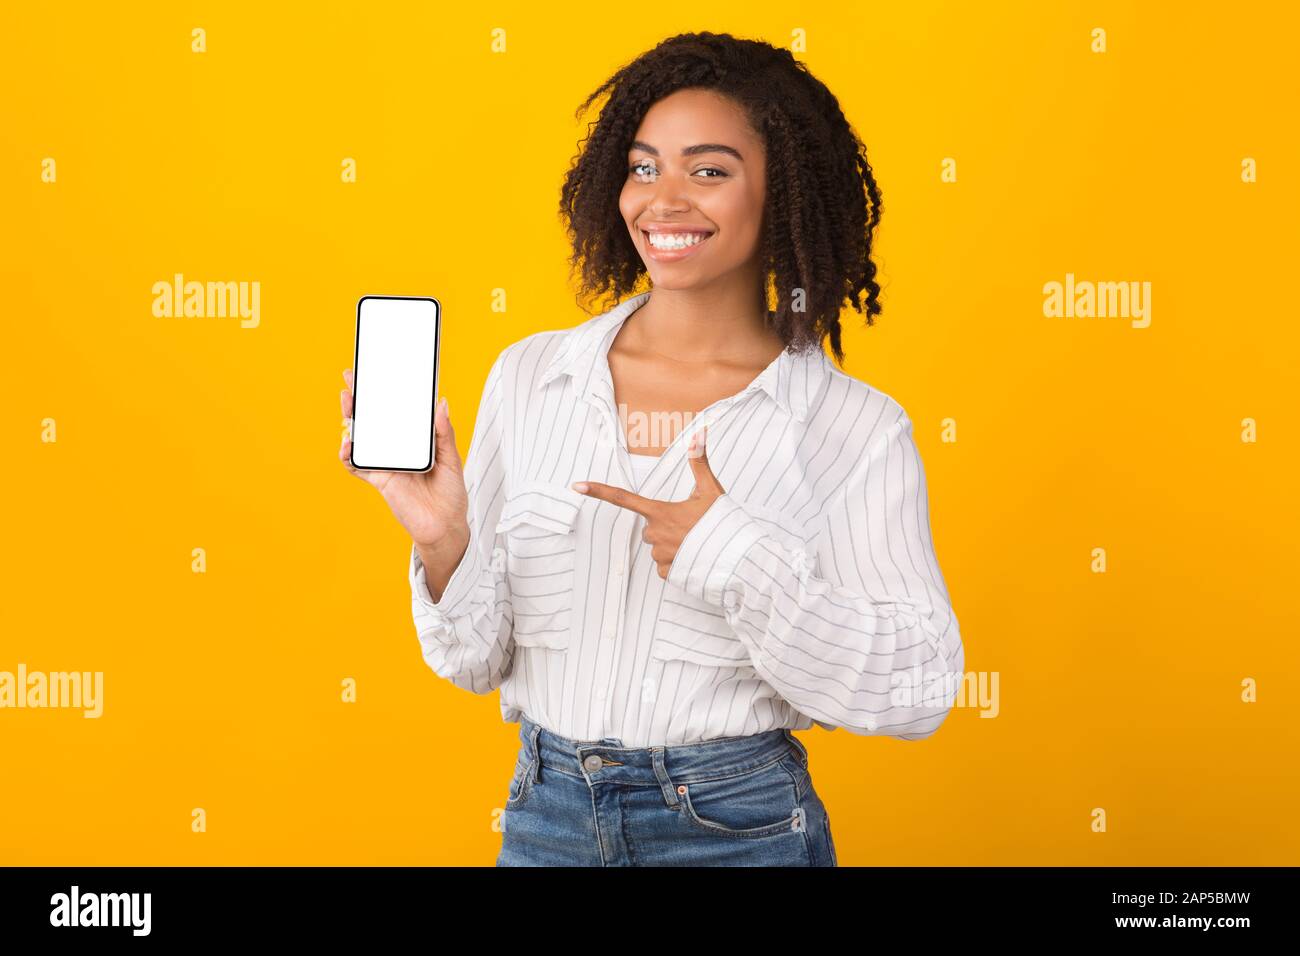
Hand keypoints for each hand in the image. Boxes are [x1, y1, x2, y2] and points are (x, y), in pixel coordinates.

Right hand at [339, 369, 469, 550]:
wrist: (444, 525)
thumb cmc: (450, 493)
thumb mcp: (452, 458)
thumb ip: (444, 433)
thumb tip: (441, 403)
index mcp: (414, 440)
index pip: (397, 412)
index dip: (386, 393)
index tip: (379, 372)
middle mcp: (397, 448)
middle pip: (374, 420)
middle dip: (361, 399)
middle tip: (351, 378)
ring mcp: (386, 462)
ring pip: (362, 438)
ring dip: (351, 420)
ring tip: (347, 402)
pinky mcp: (379, 479)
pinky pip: (357, 466)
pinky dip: (349, 455)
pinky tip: (348, 445)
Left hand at [571, 426, 721, 578]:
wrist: (736, 557)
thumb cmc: (722, 523)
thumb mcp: (710, 490)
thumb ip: (700, 462)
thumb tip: (699, 434)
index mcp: (660, 512)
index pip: (624, 499)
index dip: (599, 491)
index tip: (577, 485)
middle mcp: (655, 534)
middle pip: (651, 527)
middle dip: (666, 525)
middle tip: (691, 525)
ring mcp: (660, 556)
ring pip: (658, 547)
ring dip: (673, 544)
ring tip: (696, 543)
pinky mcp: (666, 573)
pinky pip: (665, 566)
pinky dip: (677, 562)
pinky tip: (693, 558)